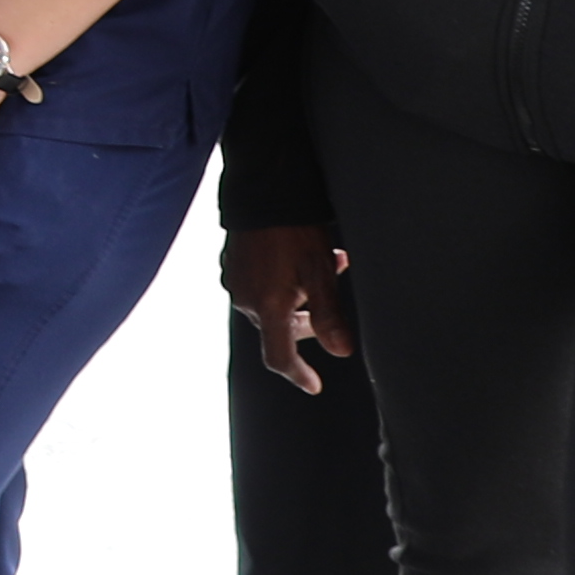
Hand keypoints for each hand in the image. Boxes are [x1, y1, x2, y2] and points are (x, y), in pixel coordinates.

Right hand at [223, 222, 356, 392]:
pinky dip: (280, 282)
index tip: (313, 384)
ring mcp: (236, 281)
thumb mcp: (321, 272)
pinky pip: (259, 284)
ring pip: (271, 304)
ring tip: (322, 266)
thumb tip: (341, 351)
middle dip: (307, 321)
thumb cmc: (293, 229)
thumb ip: (330, 316)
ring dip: (296, 296)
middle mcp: (246, 299)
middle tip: (329, 297)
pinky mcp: (233, 264)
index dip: (298, 374)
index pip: (280, 357)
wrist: (262, 189)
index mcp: (268, 307)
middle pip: (280, 328)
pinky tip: (295, 259)